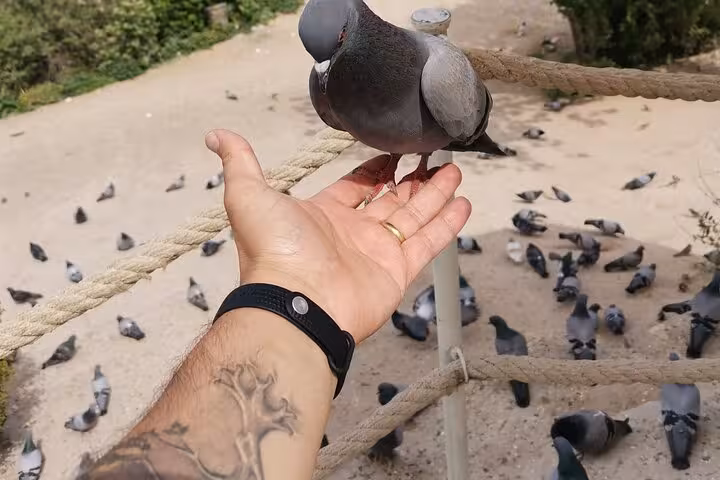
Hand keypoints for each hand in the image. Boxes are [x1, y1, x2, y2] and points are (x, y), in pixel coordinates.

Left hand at [206, 129, 470, 341]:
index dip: (375, 167)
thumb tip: (216, 134)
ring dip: (434, 194)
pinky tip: (463, 202)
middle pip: (390, 198)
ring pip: (413, 216)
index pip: (356, 185)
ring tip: (455, 170)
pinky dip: (446, 224)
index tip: (394, 150)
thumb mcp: (249, 196)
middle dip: (412, 178)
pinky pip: (427, 243)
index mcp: (324, 214)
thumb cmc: (273, 251)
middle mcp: (352, 232)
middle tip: (433, 156)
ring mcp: (376, 252)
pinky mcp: (397, 271)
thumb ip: (241, 163)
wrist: (297, 303)